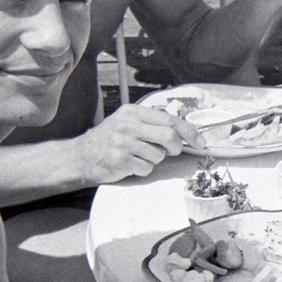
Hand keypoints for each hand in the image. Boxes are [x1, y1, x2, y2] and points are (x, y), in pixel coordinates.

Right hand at [73, 104, 198, 183]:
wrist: (81, 156)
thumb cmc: (109, 140)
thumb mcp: (127, 122)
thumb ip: (152, 124)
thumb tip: (184, 132)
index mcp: (133, 112)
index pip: (170, 120)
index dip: (189, 132)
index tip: (200, 142)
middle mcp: (128, 124)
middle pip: (169, 136)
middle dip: (176, 147)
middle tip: (171, 151)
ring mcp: (123, 142)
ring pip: (159, 155)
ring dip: (154, 159)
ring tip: (138, 156)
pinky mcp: (120, 160)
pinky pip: (146, 168)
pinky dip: (143, 169)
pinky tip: (130, 164)